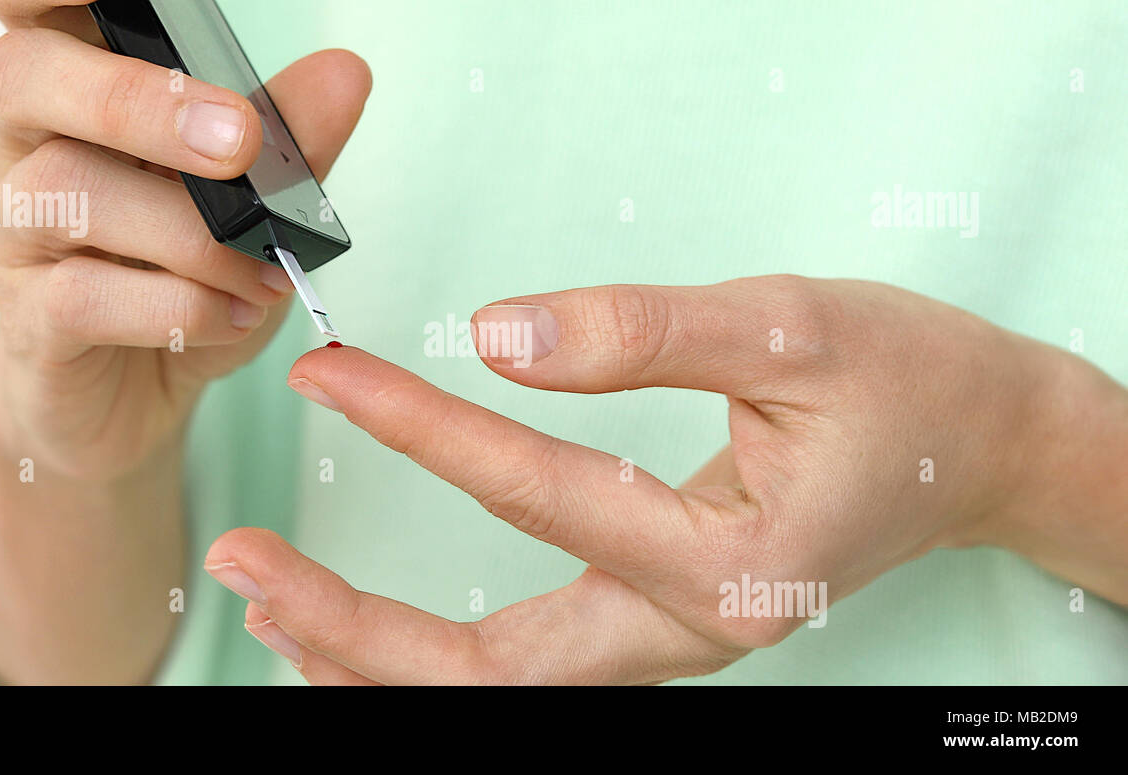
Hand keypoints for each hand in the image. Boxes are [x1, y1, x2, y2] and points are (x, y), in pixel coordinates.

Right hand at [0, 0, 370, 480]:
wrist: (134, 395)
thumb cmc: (182, 278)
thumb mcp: (251, 207)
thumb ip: (289, 140)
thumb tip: (344, 73)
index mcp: (76, 89)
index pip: (33, 9)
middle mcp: (24, 144)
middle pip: (26, 75)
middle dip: (138, 103)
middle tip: (236, 143)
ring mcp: (14, 232)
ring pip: (69, 193)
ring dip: (191, 236)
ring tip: (265, 273)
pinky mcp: (27, 318)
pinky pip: (82, 297)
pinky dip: (177, 306)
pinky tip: (231, 316)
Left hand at [206, 276, 1127, 683]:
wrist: (978, 445)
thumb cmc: (903, 381)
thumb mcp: (789, 327)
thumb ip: (644, 331)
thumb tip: (496, 335)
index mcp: (733, 565)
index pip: (543, 495)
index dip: (423, 429)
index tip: (333, 375)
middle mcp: (694, 633)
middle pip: (491, 671)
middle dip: (353, 626)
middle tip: (246, 567)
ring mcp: (672, 644)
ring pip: (499, 689)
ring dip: (375, 657)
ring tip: (271, 604)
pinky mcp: (658, 625)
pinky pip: (525, 669)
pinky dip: (430, 659)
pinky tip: (360, 629)